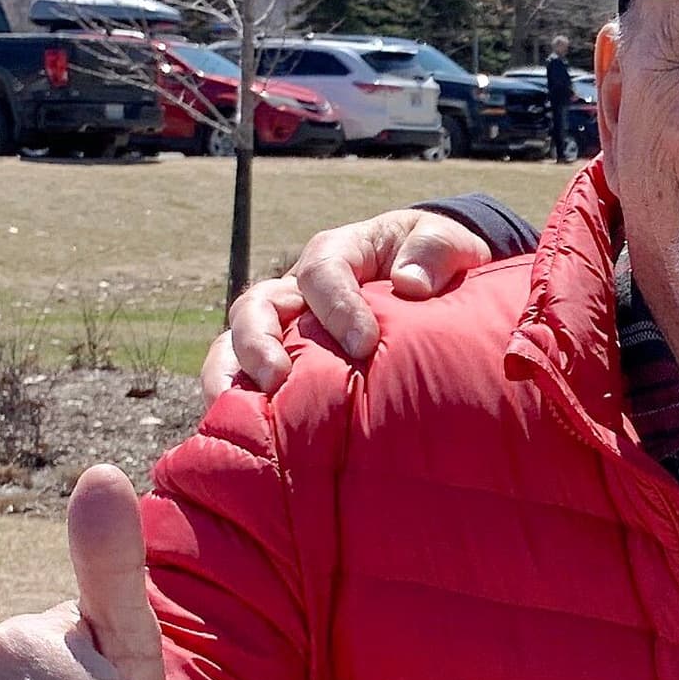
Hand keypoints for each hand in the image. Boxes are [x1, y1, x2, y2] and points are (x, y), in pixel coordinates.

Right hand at [199, 209, 496, 396]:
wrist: (434, 285)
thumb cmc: (437, 263)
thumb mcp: (447, 241)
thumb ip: (434, 251)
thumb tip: (411, 283)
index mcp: (337, 254)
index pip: (321, 272)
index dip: (336, 305)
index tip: (365, 344)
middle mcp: (298, 290)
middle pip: (257, 306)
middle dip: (259, 342)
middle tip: (278, 379)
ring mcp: (286, 328)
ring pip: (236, 343)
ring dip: (232, 375)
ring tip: (241, 414)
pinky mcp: (286, 363)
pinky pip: (247, 381)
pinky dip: (241, 405)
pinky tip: (248, 437)